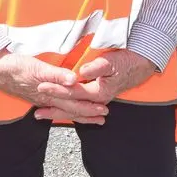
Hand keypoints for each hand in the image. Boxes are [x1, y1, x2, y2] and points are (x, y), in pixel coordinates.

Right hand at [0, 51, 109, 123]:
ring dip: (78, 114)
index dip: (89, 107)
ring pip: (63, 110)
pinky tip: (66, 113)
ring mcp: (41, 99)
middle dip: (87, 114)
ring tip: (91, 118)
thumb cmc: (17, 67)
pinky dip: (64, 110)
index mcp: (50, 93)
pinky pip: (55, 106)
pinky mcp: (37, 96)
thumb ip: (56, 74)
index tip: (103, 109)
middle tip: (103, 117)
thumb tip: (74, 80)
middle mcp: (47, 99)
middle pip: (71, 109)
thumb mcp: (37, 67)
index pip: (74, 103)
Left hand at [29, 50, 157, 124]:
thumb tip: (81, 72)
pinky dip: (66, 110)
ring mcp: (97, 99)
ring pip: (74, 110)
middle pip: (71, 106)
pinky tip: (57, 111)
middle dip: (53, 108)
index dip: (57, 89)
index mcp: (99, 92)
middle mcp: (97, 99)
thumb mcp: (112, 61)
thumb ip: (97, 67)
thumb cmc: (127, 61)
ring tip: (40, 115)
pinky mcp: (96, 97)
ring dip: (57, 112)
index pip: (73, 92)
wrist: (141, 64)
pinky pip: (78, 106)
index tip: (42, 86)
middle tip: (35, 111)